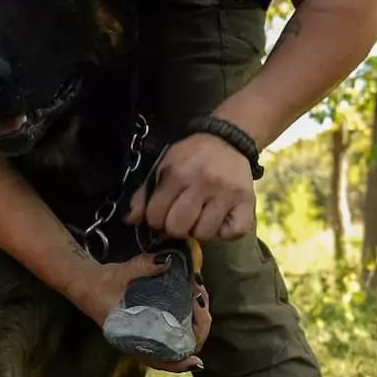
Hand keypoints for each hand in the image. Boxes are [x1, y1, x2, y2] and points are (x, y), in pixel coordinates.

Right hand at [64, 253, 211, 373]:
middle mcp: (145, 341)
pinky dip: (190, 314)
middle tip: (199, 293)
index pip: (163, 361)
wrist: (87, 282)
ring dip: (196, 316)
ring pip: (183, 335)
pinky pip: (178, 326)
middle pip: (182, 346)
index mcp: (134, 339)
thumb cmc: (101, 284)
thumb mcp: (121, 274)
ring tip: (198, 289)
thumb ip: (144, 267)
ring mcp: (152, 332)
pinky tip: (195, 297)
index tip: (197, 359)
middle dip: (199, 322)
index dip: (181, 363)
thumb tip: (168, 260)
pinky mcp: (154, 321)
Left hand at [126, 133, 255, 241]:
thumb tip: (130, 220)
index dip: (156, 220)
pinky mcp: (247, 202)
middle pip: (178, 228)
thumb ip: (145, 194)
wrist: (228, 141)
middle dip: (176, 228)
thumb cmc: (192, 157)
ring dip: (200, 230)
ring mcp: (226, 194)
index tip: (164, 213)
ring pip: (204, 234)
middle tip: (183, 217)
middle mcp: (203, 182)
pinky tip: (220, 220)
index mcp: (178, 173)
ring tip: (202, 216)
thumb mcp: (164, 167)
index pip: (156, 216)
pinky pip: (232, 234)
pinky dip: (225, 233)